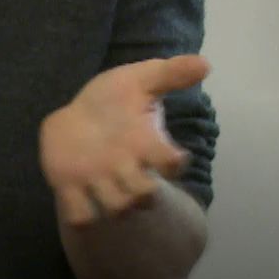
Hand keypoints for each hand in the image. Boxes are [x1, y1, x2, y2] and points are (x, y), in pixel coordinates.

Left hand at [39, 54, 209, 226]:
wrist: (76, 118)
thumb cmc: (114, 101)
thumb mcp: (140, 80)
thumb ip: (171, 73)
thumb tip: (205, 63)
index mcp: (146, 146)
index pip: (171, 163)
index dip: (173, 162)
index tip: (170, 152)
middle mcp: (127, 171)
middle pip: (145, 197)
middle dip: (141, 190)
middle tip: (126, 165)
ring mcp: (100, 183)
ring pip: (116, 209)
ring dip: (111, 202)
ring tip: (97, 177)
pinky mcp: (72, 190)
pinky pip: (80, 215)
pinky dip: (79, 214)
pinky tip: (72, 191)